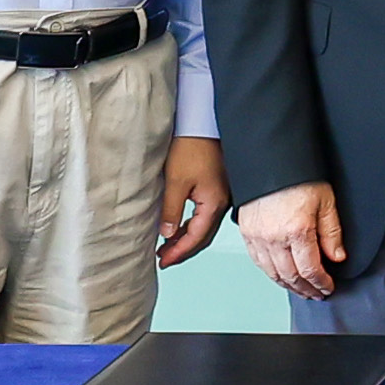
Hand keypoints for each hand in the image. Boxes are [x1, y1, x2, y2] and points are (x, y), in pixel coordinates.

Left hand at [155, 136, 227, 268]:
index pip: (196, 238)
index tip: (163, 261)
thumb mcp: (176, 181)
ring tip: (167, 246)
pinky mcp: (216, 187)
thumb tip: (167, 233)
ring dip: (186, 238)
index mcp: (214, 203)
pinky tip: (179, 226)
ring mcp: (221, 195)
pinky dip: (191, 225)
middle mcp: (221, 202)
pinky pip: (205, 215)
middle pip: (203, 236)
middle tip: (164, 259)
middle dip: (183, 249)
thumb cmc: (192, 146)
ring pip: (204, 226)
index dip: (179, 252)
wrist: (202, 123)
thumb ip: (171, 210)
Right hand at [236, 179, 347, 299]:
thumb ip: (332, 232)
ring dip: (288, 285)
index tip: (328, 287)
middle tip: (316, 294)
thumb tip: (337, 257)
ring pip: (273, 273)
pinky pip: (258, 262)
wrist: (270, 158)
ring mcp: (258, 237)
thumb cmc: (298, 175)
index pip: (311, 270)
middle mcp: (274, 238)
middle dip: (306, 289)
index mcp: (297, 231)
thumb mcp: (325, 201)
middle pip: (291, 276)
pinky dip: (271, 273)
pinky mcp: (247, 233)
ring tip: (300, 289)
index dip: (321, 283)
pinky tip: (280, 276)